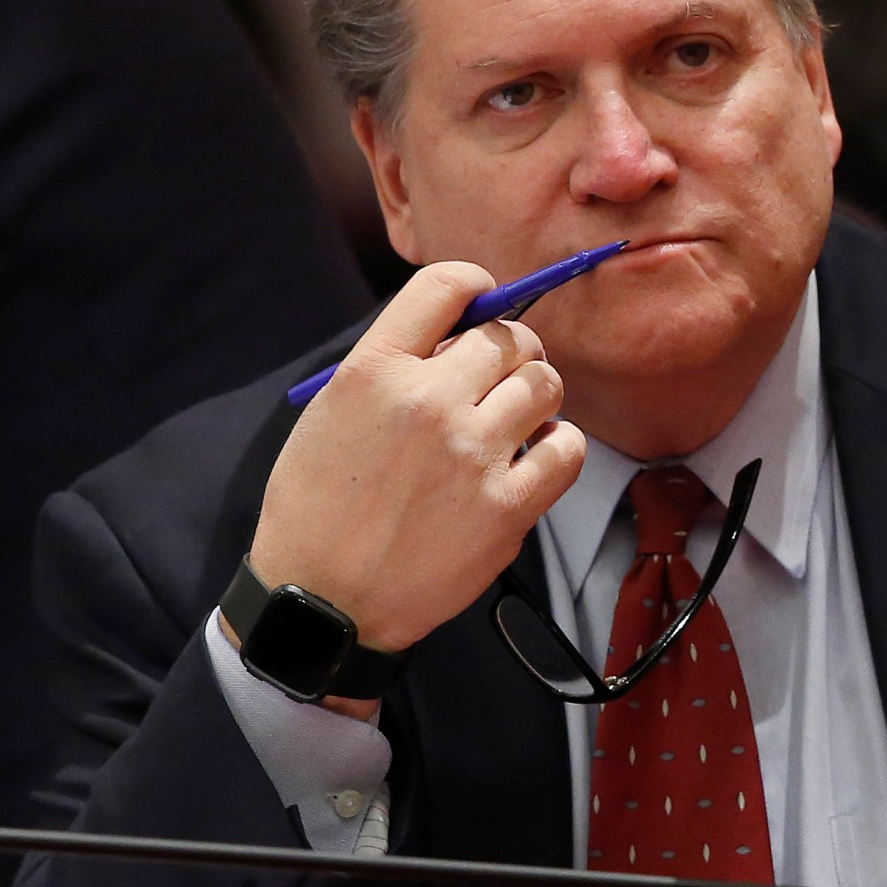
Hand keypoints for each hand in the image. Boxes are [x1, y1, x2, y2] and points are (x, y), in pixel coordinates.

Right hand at [249, 262, 585, 658]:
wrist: (323, 602)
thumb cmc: (318, 510)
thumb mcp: (330, 414)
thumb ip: (391, 366)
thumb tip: (457, 335)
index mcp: (373, 370)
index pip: (447, 285)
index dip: (476, 287)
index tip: (482, 302)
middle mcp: (427, 401)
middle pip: (508, 337)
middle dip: (510, 351)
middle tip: (499, 378)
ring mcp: (472, 453)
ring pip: (545, 384)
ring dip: (535, 397)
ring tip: (512, 422)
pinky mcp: (507, 506)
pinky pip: (568, 447)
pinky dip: (557, 448)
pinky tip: (531, 460)